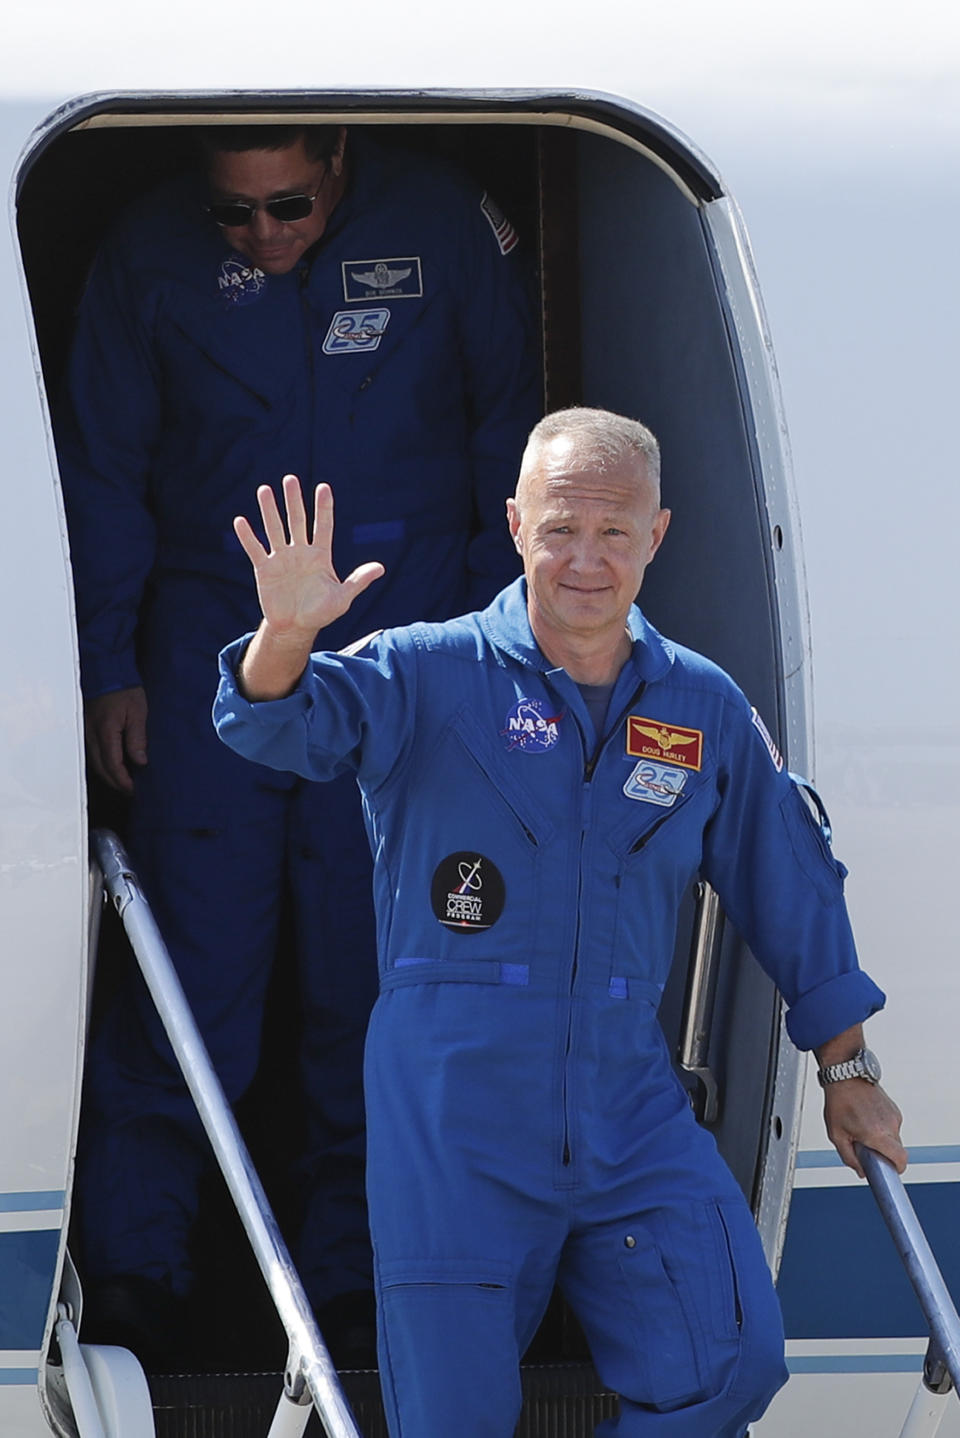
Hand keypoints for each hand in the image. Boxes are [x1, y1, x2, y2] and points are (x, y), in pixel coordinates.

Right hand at [84, 686, 147, 793]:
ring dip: (108, 774)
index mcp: (105, 731)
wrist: (106, 670)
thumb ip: (137, 738)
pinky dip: (103, 763)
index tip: (133, 789)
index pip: (112, 764)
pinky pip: (93, 751)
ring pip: (95, 761)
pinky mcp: (87, 728)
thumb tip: (139, 761)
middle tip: (129, 791)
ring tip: (123, 781)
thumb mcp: (137, 712)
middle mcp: (91, 734)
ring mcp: (86, 731)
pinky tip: (113, 764)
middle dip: (115, 782)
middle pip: (100, 767)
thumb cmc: (124, 689)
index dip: (122, 780)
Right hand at [234, 476, 383, 641]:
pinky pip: (255, 549)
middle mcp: (300, 552)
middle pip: (297, 521)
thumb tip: (381, 568)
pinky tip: (240, 521)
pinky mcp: (264, 569)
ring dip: (269, 510)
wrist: (295, 628)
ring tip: (264, 489)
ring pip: (275, 529)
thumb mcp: (342, 597)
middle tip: (290, 479)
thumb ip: (358, 581)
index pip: (323, 526)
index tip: (323, 487)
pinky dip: (248, 536)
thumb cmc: (321, 612)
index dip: (324, 508)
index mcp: (320, 555)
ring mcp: (281, 558)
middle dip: (294, 500)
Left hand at [823, 1080, 906, 1177]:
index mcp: (878, 1134)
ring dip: (882, 1139)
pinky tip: (866, 1119)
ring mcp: (894, 1115)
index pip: (901, 1160)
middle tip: (867, 1148)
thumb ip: (850, 1158)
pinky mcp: (893, 1108)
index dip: (897, 1169)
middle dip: (885, 1154)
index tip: (890, 1172)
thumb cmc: (839, 1102)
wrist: (845, 1075)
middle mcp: (891, 1125)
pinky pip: (892, 1125)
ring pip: (894, 1138)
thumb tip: (861, 1171)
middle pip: (897, 1150)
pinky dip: (882, 1128)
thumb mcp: (837, 1135)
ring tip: (862, 1128)